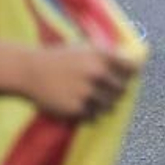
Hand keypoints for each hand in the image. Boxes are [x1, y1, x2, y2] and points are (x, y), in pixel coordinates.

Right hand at [19, 45, 136, 121]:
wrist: (30, 71)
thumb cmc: (59, 58)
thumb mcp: (85, 49)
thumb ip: (107, 56)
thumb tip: (135, 65)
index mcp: (101, 55)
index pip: (132, 68)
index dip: (130, 73)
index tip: (127, 76)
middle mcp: (97, 73)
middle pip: (122, 89)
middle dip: (116, 90)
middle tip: (106, 89)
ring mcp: (87, 92)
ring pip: (110, 105)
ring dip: (105, 104)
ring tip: (92, 98)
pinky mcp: (77, 108)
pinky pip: (94, 115)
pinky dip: (91, 113)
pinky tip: (81, 105)